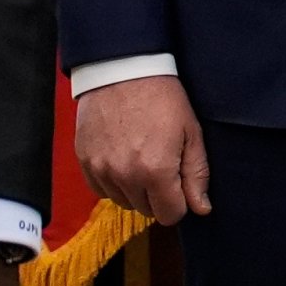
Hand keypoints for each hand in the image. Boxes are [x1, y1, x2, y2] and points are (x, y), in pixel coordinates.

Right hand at [75, 74, 211, 222]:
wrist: (123, 70)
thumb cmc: (163, 99)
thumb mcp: (191, 133)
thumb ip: (196, 175)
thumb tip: (201, 209)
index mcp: (156, 171)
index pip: (169, 215)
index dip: (179, 203)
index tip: (180, 185)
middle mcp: (125, 176)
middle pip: (146, 210)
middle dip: (158, 196)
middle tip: (163, 166)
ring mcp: (101, 169)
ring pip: (122, 201)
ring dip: (135, 190)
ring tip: (142, 159)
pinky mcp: (84, 160)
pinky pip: (100, 189)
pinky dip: (113, 182)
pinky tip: (123, 159)